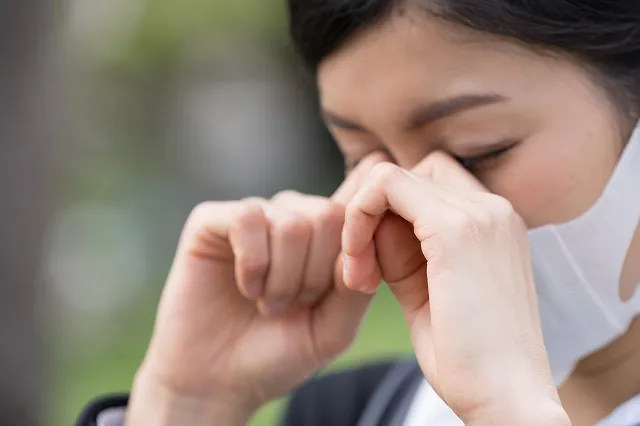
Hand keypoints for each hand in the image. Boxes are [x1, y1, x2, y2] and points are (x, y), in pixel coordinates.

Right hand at [126, 153, 388, 425]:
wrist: (218, 381)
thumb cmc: (278, 354)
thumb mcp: (333, 329)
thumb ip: (357, 286)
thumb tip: (372, 236)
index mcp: (323, 237)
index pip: (356, 214)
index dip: (350, 254)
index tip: (329, 298)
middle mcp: (290, 217)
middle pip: (327, 216)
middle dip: (315, 275)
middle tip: (293, 306)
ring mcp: (253, 215)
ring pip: (290, 222)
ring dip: (282, 278)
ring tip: (267, 303)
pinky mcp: (212, 220)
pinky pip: (247, 217)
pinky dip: (252, 263)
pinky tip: (246, 287)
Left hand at [342, 153, 569, 424]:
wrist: (505, 398)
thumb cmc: (466, 356)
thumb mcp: (427, 289)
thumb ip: (403, 249)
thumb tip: (370, 220)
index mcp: (492, 223)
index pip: (425, 184)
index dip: (387, 216)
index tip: (370, 269)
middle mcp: (492, 208)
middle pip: (408, 176)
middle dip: (372, 214)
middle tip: (361, 271)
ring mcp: (479, 214)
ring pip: (391, 177)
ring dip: (361, 219)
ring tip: (362, 278)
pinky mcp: (456, 230)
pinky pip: (386, 186)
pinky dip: (359, 219)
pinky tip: (361, 272)